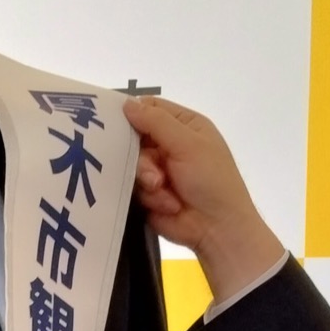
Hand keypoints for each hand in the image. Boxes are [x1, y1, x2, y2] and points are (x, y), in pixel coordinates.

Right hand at [123, 96, 284, 303]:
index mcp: (184, 126)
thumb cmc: (211, 179)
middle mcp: (169, 144)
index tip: (112, 121)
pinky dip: (151, 197)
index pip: (151, 109)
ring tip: (163, 189)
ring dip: (148, 180)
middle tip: (152, 171)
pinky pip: (133, 188)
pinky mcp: (149, 193)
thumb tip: (126, 103)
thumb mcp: (187, 143)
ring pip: (132, 165)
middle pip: (134, 138)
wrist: (217, 228)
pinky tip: (167, 205)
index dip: (132, 113)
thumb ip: (155, 121)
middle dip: (142, 157)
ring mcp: (158, 170)